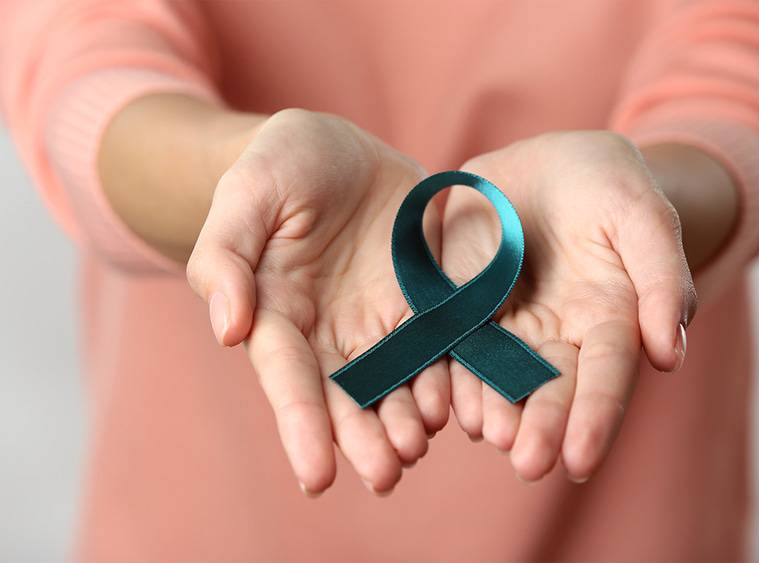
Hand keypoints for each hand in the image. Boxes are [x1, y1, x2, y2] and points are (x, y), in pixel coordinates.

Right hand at [187, 109, 449, 494]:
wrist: (341, 151)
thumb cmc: (281, 166)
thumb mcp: (247, 193)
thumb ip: (226, 257)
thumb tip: (228, 330)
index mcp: (279, 313)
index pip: (288, 377)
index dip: (301, 425)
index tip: (316, 476)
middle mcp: (332, 332)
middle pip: (347, 396)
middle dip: (363, 438)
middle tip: (386, 474)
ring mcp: (383, 322)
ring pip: (397, 383)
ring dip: (407, 421)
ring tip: (418, 448)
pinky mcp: (428, 303)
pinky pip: (443, 346)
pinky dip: (451, 377)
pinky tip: (462, 402)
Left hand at [441, 131, 696, 481]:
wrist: (553, 162)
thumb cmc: (611, 186)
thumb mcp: (644, 217)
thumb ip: (661, 278)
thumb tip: (668, 356)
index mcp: (609, 319)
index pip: (606, 375)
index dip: (596, 416)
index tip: (582, 459)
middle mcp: (558, 335)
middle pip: (551, 387)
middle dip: (541, 427)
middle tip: (528, 463)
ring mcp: (508, 324)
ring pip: (498, 373)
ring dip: (492, 406)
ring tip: (485, 431)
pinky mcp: (463, 305)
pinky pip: (454, 341)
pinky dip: (450, 369)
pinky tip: (444, 396)